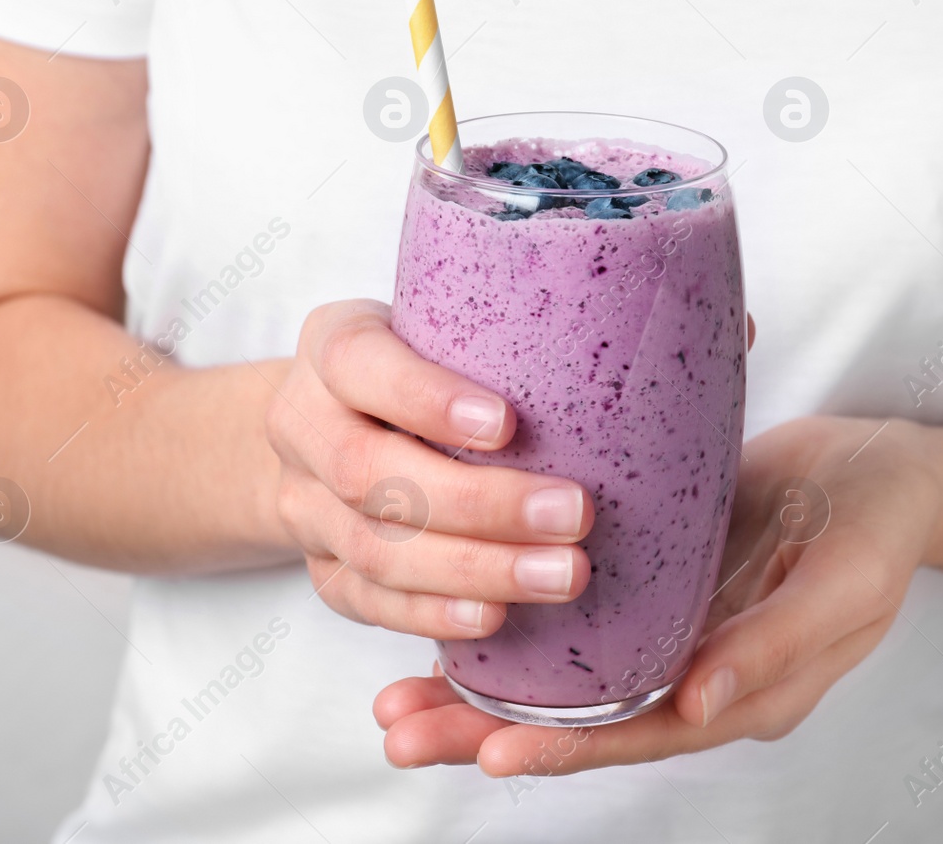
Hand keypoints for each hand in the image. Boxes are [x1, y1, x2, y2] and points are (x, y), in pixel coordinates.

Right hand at [264, 299, 595, 637]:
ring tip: (563, 574)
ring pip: (375, 548)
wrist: (321, 425)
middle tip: (575, 514)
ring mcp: (303, 505)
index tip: (510, 424)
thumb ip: (494, 336)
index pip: (362, 365)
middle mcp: (301, 425)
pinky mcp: (319, 567)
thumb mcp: (434, 325)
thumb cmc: (413, 365)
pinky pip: (368, 601)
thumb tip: (640, 348)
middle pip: (369, 472)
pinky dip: (432, 615)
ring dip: (475, 569)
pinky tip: (496, 618)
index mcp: (331, 348)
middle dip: (479, 503)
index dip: (427, 398)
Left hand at [373, 414, 942, 774]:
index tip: (492, 748)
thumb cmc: (880, 522)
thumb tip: (698, 707)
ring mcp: (671, 631)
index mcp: (747, 692)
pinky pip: (579, 620)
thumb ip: (775, 645)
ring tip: (398, 696)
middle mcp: (697, 674)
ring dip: (483, 689)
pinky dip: (515, 625)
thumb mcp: (846, 582)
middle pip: (585, 721)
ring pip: (568, 677)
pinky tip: (452, 614)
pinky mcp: (655, 582)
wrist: (884, 467)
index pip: (644, 734)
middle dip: (489, 730)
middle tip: (401, 729)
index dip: (570, 746)